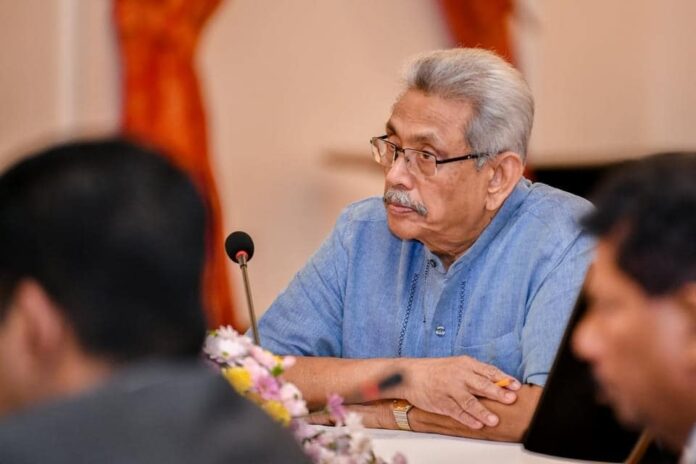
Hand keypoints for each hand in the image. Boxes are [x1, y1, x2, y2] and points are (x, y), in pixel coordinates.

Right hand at [397, 356, 520, 428]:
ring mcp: (449, 389)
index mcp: (465, 364)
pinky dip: (467, 419)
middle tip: (510, 399)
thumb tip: (501, 383)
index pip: (488, 371)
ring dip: (482, 411)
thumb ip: (477, 374)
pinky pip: (456, 412)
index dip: (503, 378)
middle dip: (497, 392)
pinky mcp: (440, 402)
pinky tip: (477, 425)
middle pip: (481, 385)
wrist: (411, 374)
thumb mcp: (458, 365)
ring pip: (468, 401)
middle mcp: (458, 375)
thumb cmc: (438, 370)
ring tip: (494, 420)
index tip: (516, 385)